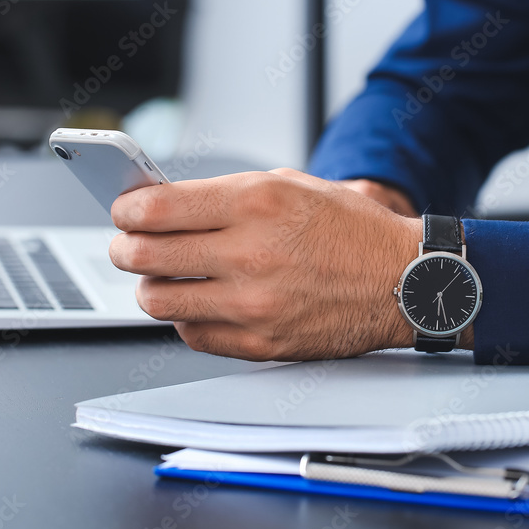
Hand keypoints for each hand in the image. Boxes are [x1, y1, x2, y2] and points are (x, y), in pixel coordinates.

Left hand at [109, 169, 420, 360]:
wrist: (404, 281)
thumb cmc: (352, 230)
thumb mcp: (292, 186)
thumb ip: (225, 194)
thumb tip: (164, 205)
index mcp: (256, 202)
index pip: (154, 209)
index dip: (126, 210)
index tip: (124, 212)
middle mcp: (250, 253)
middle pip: (144, 256)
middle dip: (126, 248)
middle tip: (128, 245)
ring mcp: (254, 304)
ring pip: (158, 301)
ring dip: (152, 286)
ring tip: (163, 277)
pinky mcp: (261, 342)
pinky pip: (192, 335)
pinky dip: (186, 319)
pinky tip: (200, 302)